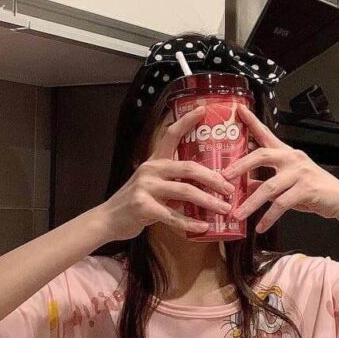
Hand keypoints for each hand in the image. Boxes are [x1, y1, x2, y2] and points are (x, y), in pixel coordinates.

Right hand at [97, 106, 235, 239]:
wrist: (108, 219)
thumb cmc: (135, 203)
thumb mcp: (152, 186)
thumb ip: (172, 183)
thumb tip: (201, 188)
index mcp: (154, 161)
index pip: (170, 135)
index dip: (186, 121)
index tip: (203, 110)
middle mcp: (150, 170)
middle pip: (188, 167)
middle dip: (213, 178)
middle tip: (230, 188)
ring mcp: (146, 187)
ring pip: (185, 191)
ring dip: (208, 201)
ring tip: (224, 209)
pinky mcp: (144, 207)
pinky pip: (173, 215)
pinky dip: (190, 223)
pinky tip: (203, 228)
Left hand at [222, 105, 338, 232]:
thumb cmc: (312, 191)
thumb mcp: (287, 185)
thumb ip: (267, 183)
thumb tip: (246, 186)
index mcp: (286, 154)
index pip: (266, 134)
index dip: (252, 122)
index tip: (239, 110)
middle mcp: (292, 159)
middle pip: (261, 155)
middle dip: (240, 166)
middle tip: (224, 176)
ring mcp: (299, 173)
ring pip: (268, 187)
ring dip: (251, 203)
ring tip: (238, 214)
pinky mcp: (306, 190)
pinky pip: (281, 204)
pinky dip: (268, 217)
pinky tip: (260, 227)